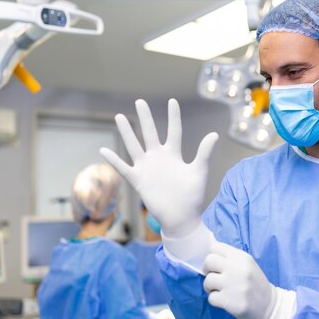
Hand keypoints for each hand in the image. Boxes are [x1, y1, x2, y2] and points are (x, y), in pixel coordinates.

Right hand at [100, 99, 217, 236]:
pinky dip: (114, 160)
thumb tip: (214, 134)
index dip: (173, 117)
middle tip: (140, 101)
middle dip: (145, 118)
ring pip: (134, 146)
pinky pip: (124, 168)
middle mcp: (159, 158)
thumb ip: (204, 153)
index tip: (172, 101)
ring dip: (127, 132)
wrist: (182, 217)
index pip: (174, 131)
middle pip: (150, 133)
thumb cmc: (193, 196)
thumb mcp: (199, 172)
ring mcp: (147, 168)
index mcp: (174, 155)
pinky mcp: (139, 180)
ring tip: (119, 116)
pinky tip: (103, 150)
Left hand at [203, 242, 276, 318]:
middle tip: (215, 278)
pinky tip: (224, 300)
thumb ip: (231, 258)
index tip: (216, 265)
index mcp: (242, 257)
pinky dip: (215, 300)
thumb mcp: (248, 265)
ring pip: (208, 280)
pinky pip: (211, 298)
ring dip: (210, 287)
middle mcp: (237, 268)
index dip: (213, 256)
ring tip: (220, 290)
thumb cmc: (256, 284)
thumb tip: (210, 252)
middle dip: (208, 270)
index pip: (216, 247)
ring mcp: (232, 285)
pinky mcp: (229, 301)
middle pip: (209, 261)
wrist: (269, 306)